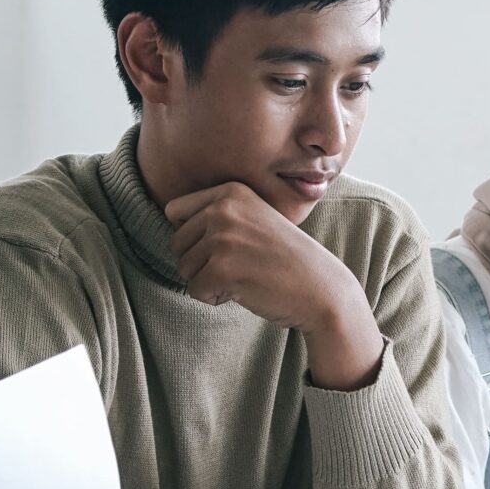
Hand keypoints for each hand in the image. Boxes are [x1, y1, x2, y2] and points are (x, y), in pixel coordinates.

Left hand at [164, 182, 381, 387]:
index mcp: (230, 191)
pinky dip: (214, 298)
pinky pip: (194, 290)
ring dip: (208, 281)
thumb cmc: (285, 259)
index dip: (193, 237)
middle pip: (176, 243)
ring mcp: (223, 237)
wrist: (321, 288)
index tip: (226, 246)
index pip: (175, 212)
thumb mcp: (254, 219)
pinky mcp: (223, 268)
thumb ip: (218, 214)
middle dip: (200, 263)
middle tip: (240, 266)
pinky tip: (244, 291)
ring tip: (245, 276)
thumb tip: (168, 218)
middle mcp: (223, 208)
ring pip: (183, 268)